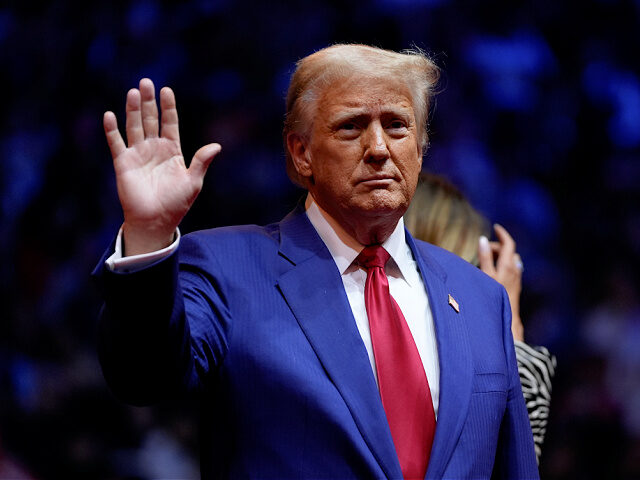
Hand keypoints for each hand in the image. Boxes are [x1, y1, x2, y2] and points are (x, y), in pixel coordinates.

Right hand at [103, 78, 220, 255]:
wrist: (156, 221)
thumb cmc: (176, 203)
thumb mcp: (193, 182)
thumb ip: (201, 162)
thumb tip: (216, 146)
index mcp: (172, 150)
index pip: (170, 123)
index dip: (168, 107)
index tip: (166, 90)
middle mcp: (154, 149)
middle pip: (150, 119)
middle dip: (148, 102)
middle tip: (146, 82)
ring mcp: (138, 154)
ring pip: (134, 127)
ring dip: (132, 110)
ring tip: (133, 92)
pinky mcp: (123, 163)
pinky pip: (116, 143)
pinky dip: (112, 130)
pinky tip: (110, 114)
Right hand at [478, 224, 523, 341]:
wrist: (507, 317)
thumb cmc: (494, 296)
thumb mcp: (486, 275)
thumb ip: (484, 257)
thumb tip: (483, 240)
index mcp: (507, 265)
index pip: (508, 243)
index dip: (502, 234)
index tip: (496, 227)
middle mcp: (514, 269)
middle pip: (508, 251)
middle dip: (496, 247)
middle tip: (482, 250)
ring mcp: (516, 277)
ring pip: (510, 259)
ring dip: (500, 256)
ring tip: (487, 260)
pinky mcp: (515, 285)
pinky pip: (511, 268)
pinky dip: (503, 264)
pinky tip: (495, 271)